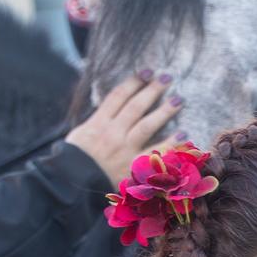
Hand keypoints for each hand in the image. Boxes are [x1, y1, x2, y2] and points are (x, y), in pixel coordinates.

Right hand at [64, 72, 183, 183]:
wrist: (72, 185)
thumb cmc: (75, 161)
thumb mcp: (81, 134)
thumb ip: (98, 120)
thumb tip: (113, 105)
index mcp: (98, 123)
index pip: (118, 96)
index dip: (133, 82)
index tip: (146, 71)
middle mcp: (113, 134)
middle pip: (135, 107)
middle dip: (152, 90)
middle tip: (167, 78)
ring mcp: (125, 150)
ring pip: (147, 126)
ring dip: (164, 112)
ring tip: (178, 100)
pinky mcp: (134, 167)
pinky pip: (156, 154)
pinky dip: (171, 144)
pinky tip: (184, 134)